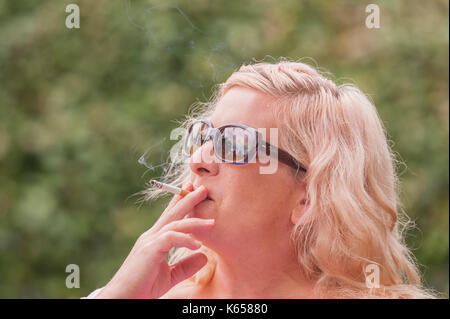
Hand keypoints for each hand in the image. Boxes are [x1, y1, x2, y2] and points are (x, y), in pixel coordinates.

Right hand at [95, 184, 213, 298]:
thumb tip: (205, 256)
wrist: (123, 298)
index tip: (192, 191)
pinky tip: (198, 245)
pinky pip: (170, 238)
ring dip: (194, 221)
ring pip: (175, 224)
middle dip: (187, 199)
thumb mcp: (169, 276)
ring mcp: (149, 242)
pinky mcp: (150, 250)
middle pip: (172, 213)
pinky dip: (185, 239)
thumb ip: (185, 266)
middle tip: (202, 188)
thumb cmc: (142, 288)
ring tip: (212, 222)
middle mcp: (151, 236)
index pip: (170, 217)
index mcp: (155, 240)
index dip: (181, 203)